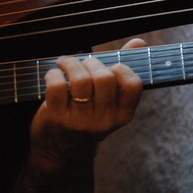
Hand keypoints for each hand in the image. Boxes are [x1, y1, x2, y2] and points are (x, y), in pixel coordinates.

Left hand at [29, 38, 144, 167]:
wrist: (59, 150)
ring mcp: (81, 121)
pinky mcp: (58, 119)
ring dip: (70, 63)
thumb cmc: (85, 116)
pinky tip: (53, 74)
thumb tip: (139, 42)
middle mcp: (104, 120)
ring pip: (80, 79)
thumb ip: (122, 71)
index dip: (121, 68)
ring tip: (64, 63)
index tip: (108, 66)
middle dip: (91, 63)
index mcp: (123, 115)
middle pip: (104, 78)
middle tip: (81, 63)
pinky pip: (57, 86)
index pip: (133, 84)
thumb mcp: (107, 101)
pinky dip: (53, 73)